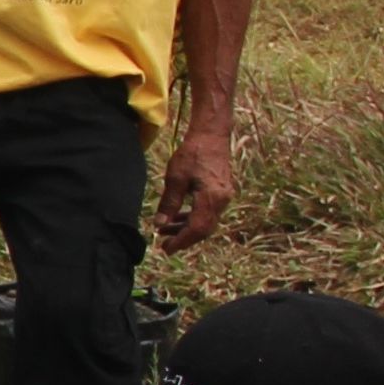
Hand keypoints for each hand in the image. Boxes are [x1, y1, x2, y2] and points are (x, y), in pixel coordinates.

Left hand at [155, 125, 235, 251]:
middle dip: (183, 238)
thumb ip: (169, 203)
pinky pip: (207, 213)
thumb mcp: (176, 178)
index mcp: (212, 198)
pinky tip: (177, 218)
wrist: (211, 135)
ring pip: (205, 222)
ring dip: (185, 228)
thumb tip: (159, 224)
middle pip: (203, 229)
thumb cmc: (193, 153)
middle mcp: (222, 201)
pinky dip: (192, 218)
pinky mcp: (221, 193)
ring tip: (164, 230)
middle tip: (163, 244)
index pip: (197, 229)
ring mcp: (224, 197)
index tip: (166, 249)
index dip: (181, 241)